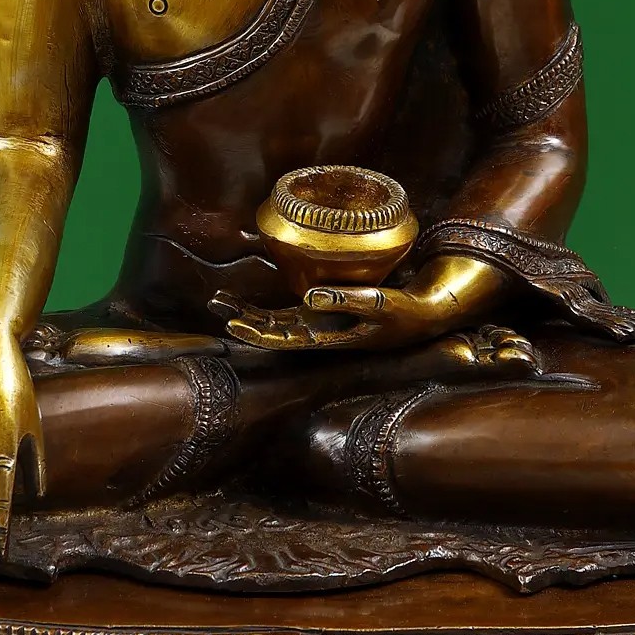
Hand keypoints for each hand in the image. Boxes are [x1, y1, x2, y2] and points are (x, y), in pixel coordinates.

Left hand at [216, 282, 455, 353]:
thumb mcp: (379, 303)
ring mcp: (318, 324)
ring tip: (218, 301)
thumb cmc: (401, 313)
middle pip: (272, 331)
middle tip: (215, 305)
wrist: (419, 318)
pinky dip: (264, 309)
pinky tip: (244, 303)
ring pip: (274, 323)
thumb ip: (345, 300)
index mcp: (328, 337)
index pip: (286, 338)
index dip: (259, 333)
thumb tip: (309, 296)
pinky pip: (285, 314)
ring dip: (247, 314)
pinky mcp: (321, 314)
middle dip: (244, 320)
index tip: (235, 325)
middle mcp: (318, 333)